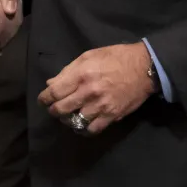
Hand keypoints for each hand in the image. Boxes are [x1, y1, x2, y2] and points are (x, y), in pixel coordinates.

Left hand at [37, 43, 153, 134]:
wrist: (144, 68)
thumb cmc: (115, 57)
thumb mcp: (89, 56)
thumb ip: (68, 71)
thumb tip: (51, 84)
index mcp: (81, 74)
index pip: (54, 92)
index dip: (44, 99)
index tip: (43, 100)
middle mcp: (89, 92)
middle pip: (61, 109)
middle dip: (53, 110)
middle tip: (54, 109)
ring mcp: (101, 106)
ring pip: (75, 121)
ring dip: (68, 120)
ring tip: (68, 116)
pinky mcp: (112, 116)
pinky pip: (92, 129)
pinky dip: (84, 129)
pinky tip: (82, 124)